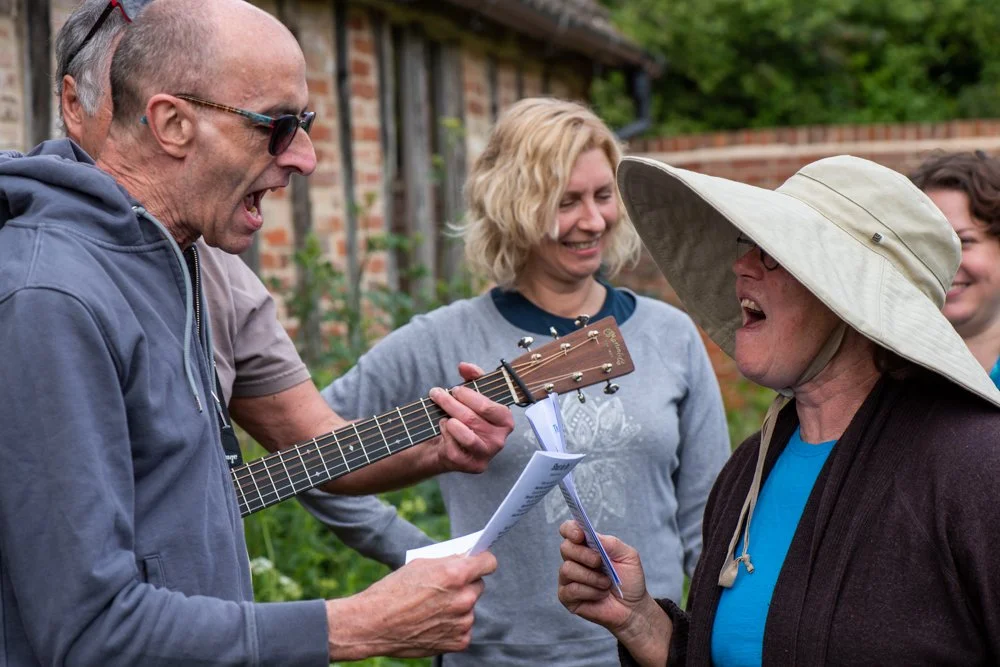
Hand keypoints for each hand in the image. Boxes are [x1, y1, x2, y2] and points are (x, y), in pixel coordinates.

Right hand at [325, 551, 497, 659]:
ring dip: (457, 607)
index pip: (488, 562)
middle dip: (465, 585)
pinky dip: (452, 626)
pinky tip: (432, 623)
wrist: (373, 624)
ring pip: (469, 608)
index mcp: (455, 574)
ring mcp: (463, 622)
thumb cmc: (393, 591)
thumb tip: (466, 559)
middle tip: (446, 589)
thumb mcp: (420, 565)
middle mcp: (464, 598)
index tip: (480, 563)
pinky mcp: (459, 641)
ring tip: (432, 609)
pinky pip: (463, 628)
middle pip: (478, 585)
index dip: (483, 561)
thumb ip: (448, 562)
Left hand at [427, 362, 513, 473]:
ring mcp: (487, 454)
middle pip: (471, 418)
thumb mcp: (472, 395)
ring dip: (447, 420)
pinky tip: (443, 429)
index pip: (487, 406)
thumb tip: (464, 366)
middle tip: (437, 394)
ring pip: (464, 434)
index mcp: (505, 421)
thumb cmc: (466, 418)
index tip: (454, 389)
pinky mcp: (473, 466)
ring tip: (441, 414)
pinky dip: (445, 435)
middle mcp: (500, 439)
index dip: (468, 396)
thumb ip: (473, 377)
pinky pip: (454, 447)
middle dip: (450, 403)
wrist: (452, 445)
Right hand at [557, 520, 651, 634]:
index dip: (570, 529)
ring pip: (567, 569)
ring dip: (591, 577)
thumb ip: (611, 543)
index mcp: (586, 546)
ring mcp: (568, 578)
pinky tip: (600, 595)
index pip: (568, 530)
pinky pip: (571, 589)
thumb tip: (592, 535)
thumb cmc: (629, 580)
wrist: (633, 608)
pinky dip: (590, 592)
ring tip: (606, 584)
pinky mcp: (566, 597)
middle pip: (565, 548)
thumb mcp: (628, 556)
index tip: (580, 535)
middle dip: (584, 555)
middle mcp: (574, 560)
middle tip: (600, 562)